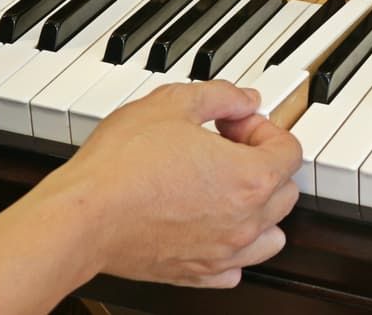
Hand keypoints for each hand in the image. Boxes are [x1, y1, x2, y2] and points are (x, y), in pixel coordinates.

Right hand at [60, 80, 300, 287]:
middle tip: (225, 146)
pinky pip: (237, 268)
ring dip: (259, 208)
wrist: (81, 217)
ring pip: (272, 234)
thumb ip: (222, 96)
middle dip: (263, 162)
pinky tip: (211, 225)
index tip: (235, 122)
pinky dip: (234, 248)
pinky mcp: (198, 274)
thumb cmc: (123, 165)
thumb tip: (246, 99)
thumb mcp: (174, 103)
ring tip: (225, 187)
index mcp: (251, 178)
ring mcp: (224, 253)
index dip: (263, 127)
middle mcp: (247, 220)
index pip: (290, 150)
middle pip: (285, 190)